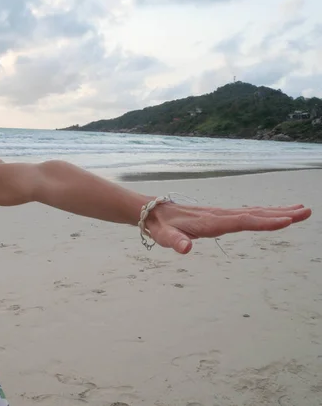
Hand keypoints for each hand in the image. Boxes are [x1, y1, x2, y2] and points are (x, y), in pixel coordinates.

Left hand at [144, 202, 311, 253]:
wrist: (153, 212)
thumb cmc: (160, 226)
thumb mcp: (164, 235)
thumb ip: (174, 242)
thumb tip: (185, 249)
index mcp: (210, 222)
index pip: (241, 221)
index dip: (263, 222)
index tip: (286, 220)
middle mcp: (219, 216)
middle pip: (254, 214)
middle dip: (280, 214)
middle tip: (306, 212)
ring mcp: (221, 215)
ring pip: (254, 213)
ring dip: (278, 212)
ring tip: (301, 211)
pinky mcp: (221, 216)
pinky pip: (247, 214)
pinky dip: (264, 213)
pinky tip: (276, 214)